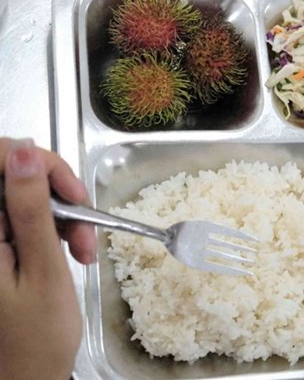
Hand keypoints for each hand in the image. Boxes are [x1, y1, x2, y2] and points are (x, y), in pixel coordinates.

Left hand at [0, 138, 96, 379]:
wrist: (26, 377)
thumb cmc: (37, 335)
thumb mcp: (42, 268)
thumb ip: (31, 209)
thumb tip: (24, 151)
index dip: (36, 163)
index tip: (71, 193)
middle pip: (13, 174)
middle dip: (57, 193)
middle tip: (84, 229)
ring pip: (24, 194)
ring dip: (61, 214)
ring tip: (84, 249)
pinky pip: (24, 215)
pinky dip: (53, 226)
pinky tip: (70, 248)